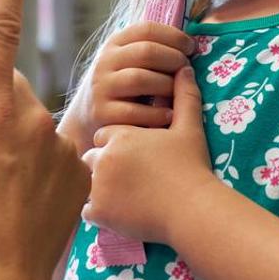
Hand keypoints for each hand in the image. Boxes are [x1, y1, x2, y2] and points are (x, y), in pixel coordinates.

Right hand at [60, 21, 195, 153]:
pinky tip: (169, 115)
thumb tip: (191, 43)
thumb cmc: (123, 86)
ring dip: (167, 85)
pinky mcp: (102, 113)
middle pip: (146, 52)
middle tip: (187, 70)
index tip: (191, 48)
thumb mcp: (129, 61)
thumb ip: (152, 49)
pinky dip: (157, 113)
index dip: (174, 36)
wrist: (87, 117)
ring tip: (179, 93)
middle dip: (174, 59)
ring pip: (140, 79)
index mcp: (115, 43)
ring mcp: (101, 87)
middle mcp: (105, 62)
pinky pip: (134, 111)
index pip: (147, 29)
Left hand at [82, 67, 216, 245]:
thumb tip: (185, 68)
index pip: (104, 136)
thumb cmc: (191, 166)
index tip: (134, 156)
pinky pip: (86, 210)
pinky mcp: (99, 211)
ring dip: (99, 188)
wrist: (192, 207)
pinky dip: (99, 211)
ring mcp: (98, 185)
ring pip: (87, 183)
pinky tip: (119, 211)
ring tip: (124, 196)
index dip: (118, 145)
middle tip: (128, 178)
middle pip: (92, 158)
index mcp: (120, 135)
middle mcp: (103, 157)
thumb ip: (184, 96)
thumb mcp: (189, 128)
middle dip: (105, 166)